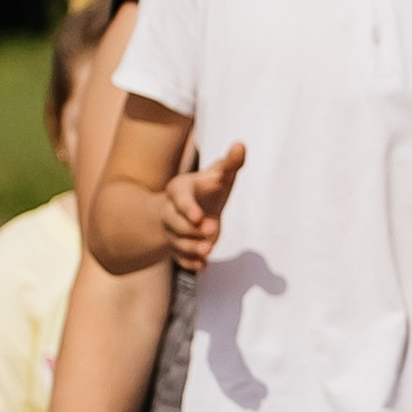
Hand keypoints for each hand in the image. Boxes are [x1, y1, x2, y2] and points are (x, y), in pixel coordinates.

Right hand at [161, 141, 244, 272]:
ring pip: (176, 242)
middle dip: (191, 230)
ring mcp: (172, 230)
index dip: (188, 208)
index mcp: (180, 190)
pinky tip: (203, 266)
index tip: (200, 217)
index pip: (180, 198)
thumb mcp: (219, 175)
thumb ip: (230, 164)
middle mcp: (171, 210)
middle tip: (211, 233)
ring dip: (192, 248)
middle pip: (174, 223)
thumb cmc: (209, 188)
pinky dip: (190, 263)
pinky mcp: (178, 247)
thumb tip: (240, 146)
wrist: (194, 208)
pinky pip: (179, 258)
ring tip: (208, 249)